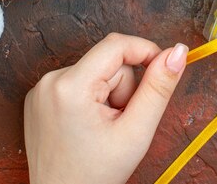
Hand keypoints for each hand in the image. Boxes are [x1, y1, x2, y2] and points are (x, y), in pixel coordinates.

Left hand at [24, 33, 187, 183]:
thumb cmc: (95, 175)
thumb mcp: (136, 132)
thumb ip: (158, 88)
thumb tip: (177, 52)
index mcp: (70, 86)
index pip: (116, 44)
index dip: (146, 52)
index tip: (163, 70)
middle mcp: (50, 81)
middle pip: (107, 62)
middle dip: (124, 88)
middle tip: (120, 123)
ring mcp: (40, 89)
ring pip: (95, 73)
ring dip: (108, 96)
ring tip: (102, 128)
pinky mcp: (39, 97)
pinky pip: (78, 82)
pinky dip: (90, 99)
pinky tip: (87, 126)